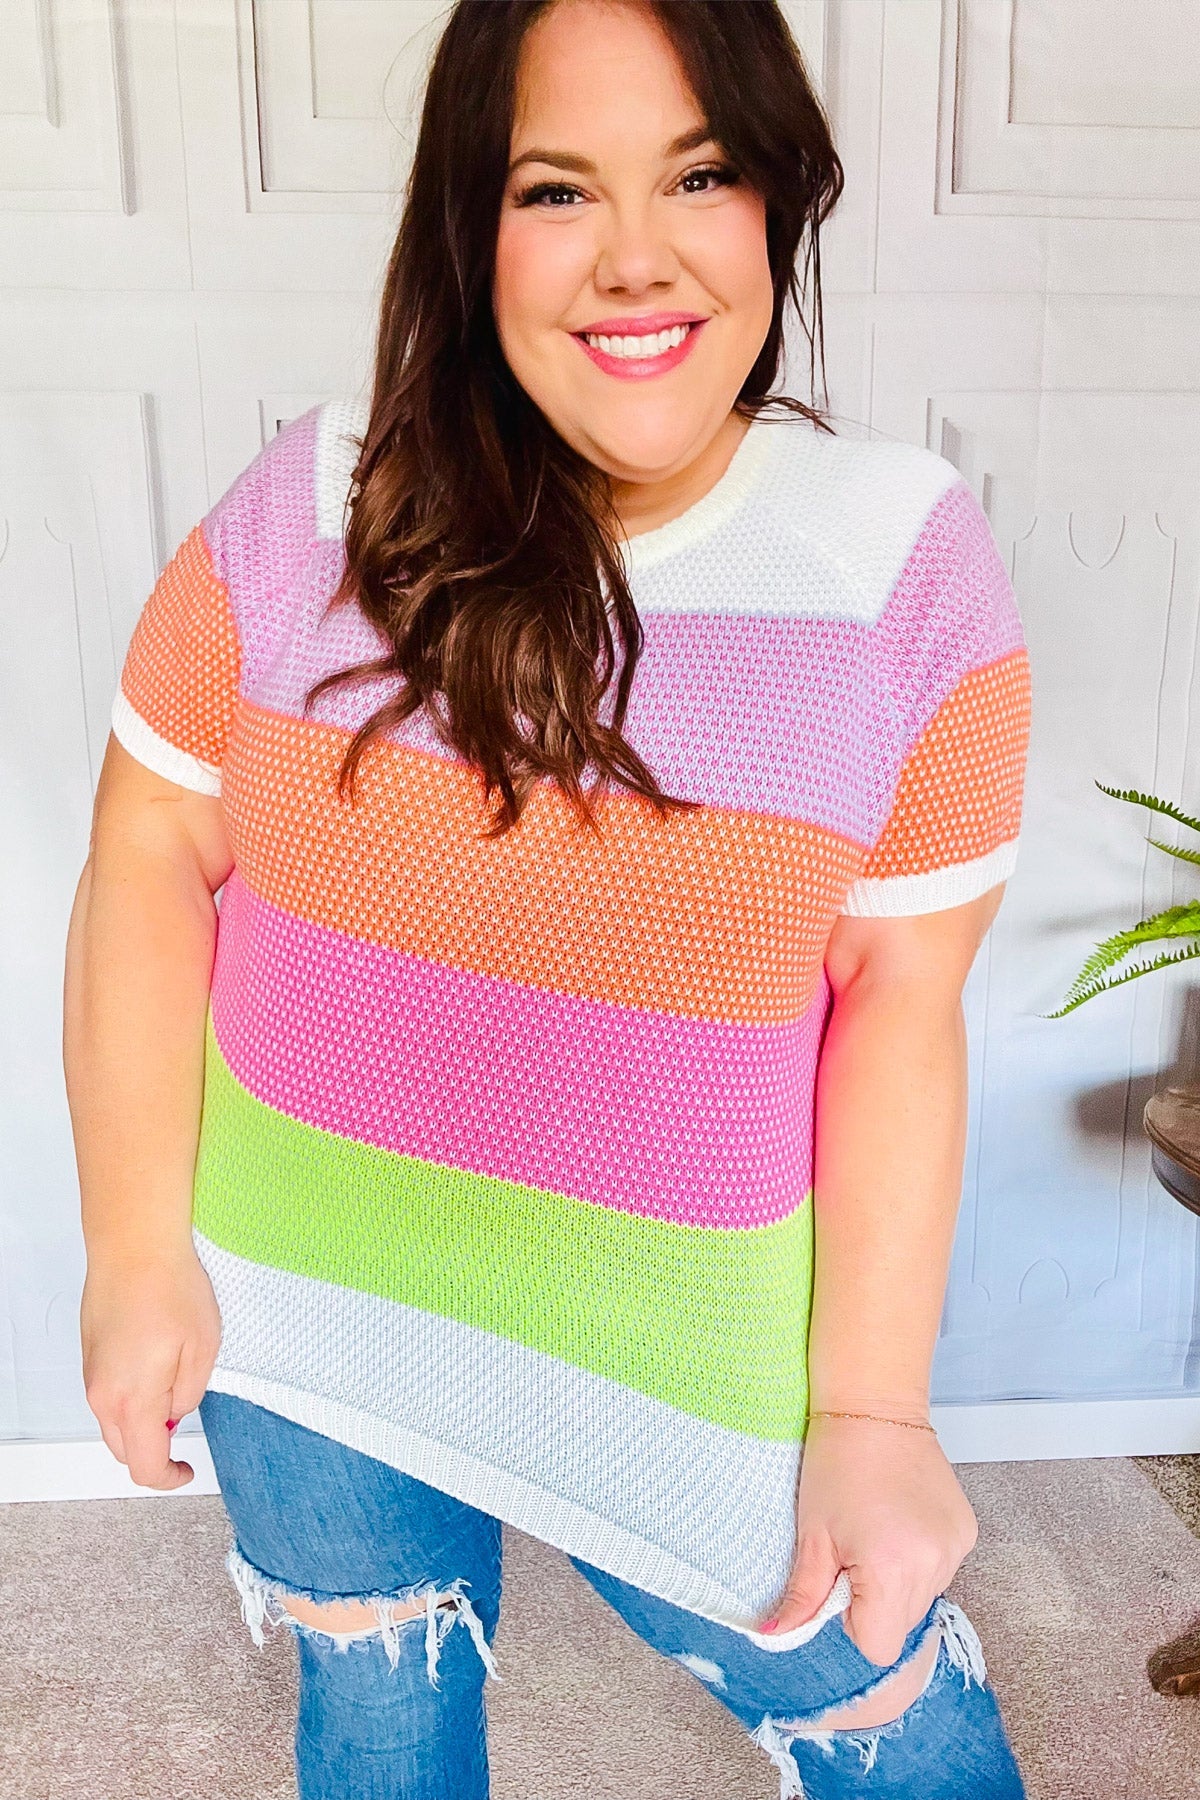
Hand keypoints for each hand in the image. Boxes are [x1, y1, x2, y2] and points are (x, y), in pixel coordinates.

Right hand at [81, 1249, 220, 1490]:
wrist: (134, 1245)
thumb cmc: (170, 1288)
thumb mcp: (203, 1348)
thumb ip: (189, 1394)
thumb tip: (175, 1414)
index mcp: (132, 1400)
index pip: (144, 1465)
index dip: (168, 1478)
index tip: (186, 1471)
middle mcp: (102, 1395)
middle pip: (124, 1450)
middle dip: (154, 1450)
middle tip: (184, 1428)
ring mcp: (92, 1375)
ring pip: (113, 1424)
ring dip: (141, 1424)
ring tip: (174, 1386)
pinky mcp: (90, 1357)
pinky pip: (108, 1397)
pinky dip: (129, 1400)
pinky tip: (156, 1367)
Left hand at [765, 1413, 977, 1663]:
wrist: (875, 1405)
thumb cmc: (836, 1463)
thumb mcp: (812, 1534)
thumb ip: (802, 1596)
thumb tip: (775, 1635)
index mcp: (891, 1571)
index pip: (878, 1645)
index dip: (854, 1621)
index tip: (840, 1583)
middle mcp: (933, 1566)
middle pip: (901, 1624)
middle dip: (874, 1602)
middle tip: (854, 1553)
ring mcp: (955, 1548)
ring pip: (922, 1598)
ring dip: (897, 1581)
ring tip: (877, 1531)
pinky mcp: (966, 1532)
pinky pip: (939, 1570)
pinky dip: (918, 1559)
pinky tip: (900, 1522)